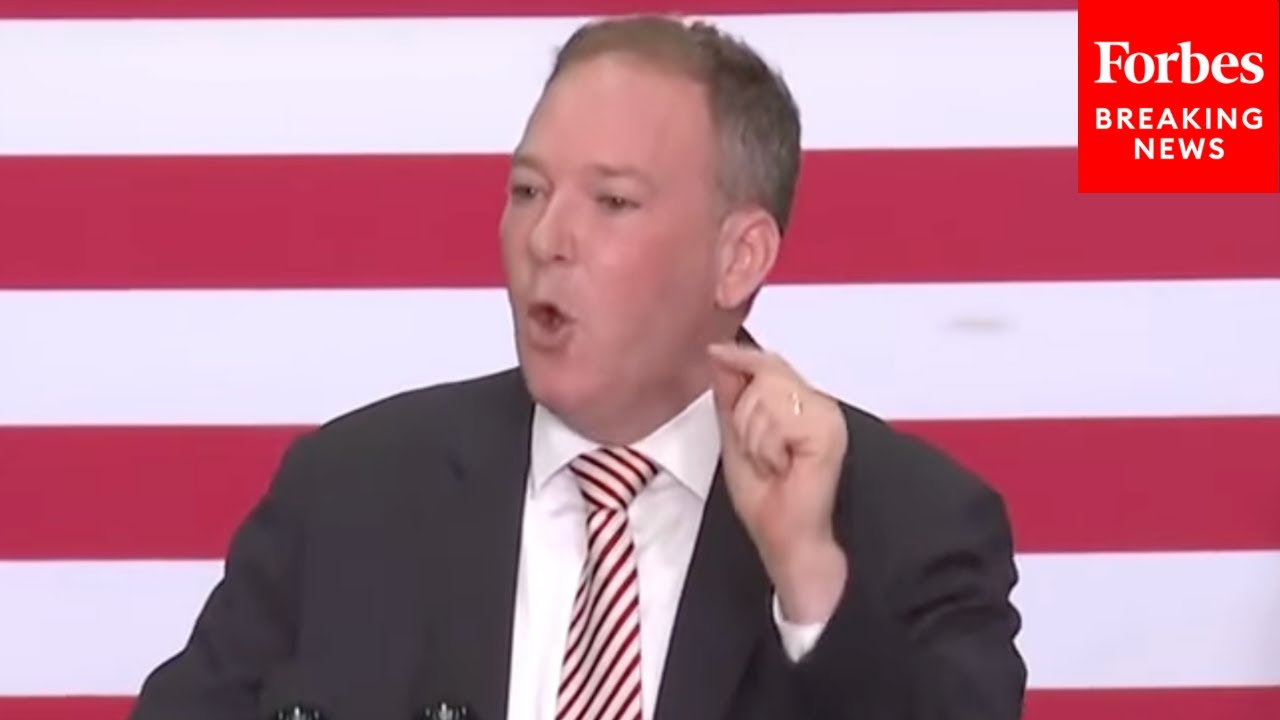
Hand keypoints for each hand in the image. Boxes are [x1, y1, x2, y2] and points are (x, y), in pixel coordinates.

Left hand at [707, 341, 849, 622]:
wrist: (788, 540)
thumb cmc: (767, 500)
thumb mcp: (735, 438)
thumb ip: (731, 395)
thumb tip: (721, 352)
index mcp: (800, 403)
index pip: (768, 362)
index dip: (741, 358)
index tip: (716, 352)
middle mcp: (818, 403)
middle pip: (763, 373)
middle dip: (745, 418)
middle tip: (762, 456)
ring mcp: (826, 415)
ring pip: (766, 393)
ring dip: (755, 437)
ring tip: (774, 465)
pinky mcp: (827, 430)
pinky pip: (777, 417)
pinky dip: (768, 447)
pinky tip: (784, 468)